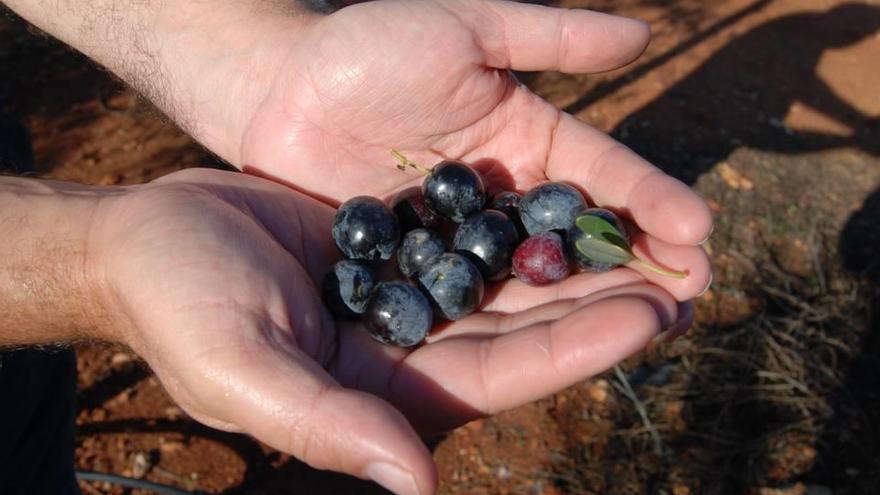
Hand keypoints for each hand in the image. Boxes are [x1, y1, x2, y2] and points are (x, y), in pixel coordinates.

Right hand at [89, 168, 689, 494]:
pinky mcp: (394, 244)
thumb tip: (418, 481)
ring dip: (575, 262)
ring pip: (507, 281)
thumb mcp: (245, 371)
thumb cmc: (181, 307)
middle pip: (522, 329)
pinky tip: (570, 197)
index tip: (649, 317)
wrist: (146, 234)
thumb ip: (328, 427)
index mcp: (384, 394)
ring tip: (649, 236)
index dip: (576, 350)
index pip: (500, 376)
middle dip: (599, 306)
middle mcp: (406, 351)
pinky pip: (470, 231)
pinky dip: (521, 219)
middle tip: (686, 275)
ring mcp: (404, 295)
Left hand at [239, 0, 712, 299]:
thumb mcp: (466, 29)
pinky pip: (473, 302)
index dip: (650, 201)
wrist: (278, 89)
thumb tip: (645, 37)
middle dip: (638, 266)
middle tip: (692, 300)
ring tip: (650, 329)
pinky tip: (554, 347)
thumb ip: (550, 35)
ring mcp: (463, 244)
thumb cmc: (368, 49)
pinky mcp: (419, 275)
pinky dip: (515, 323)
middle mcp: (506, 200)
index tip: (699, 231)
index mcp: (528, 141)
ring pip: (537, 279)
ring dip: (592, 305)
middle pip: (581, 239)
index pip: (602, 176)